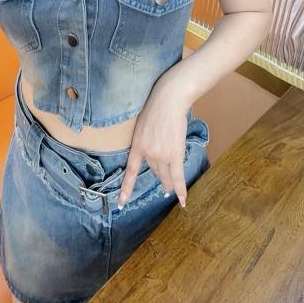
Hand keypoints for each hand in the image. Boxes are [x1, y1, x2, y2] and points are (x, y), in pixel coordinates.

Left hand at [118, 75, 189, 209]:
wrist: (168, 100)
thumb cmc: (155, 107)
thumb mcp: (142, 125)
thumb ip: (145, 141)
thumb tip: (152, 151)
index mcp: (137, 146)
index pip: (131, 172)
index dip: (126, 188)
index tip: (120, 203)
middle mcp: (148, 153)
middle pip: (154, 171)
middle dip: (159, 176)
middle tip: (162, 185)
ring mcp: (162, 155)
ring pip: (165, 175)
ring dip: (168, 183)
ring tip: (168, 191)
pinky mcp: (176, 154)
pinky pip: (178, 176)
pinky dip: (180, 189)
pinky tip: (182, 201)